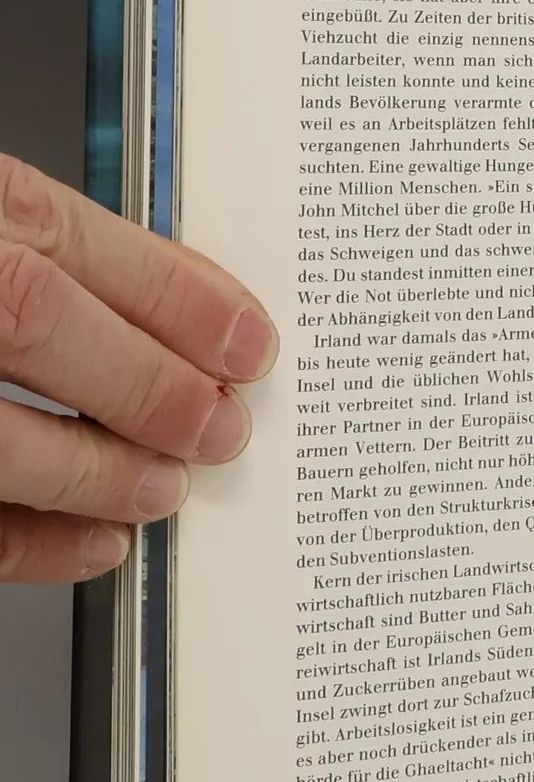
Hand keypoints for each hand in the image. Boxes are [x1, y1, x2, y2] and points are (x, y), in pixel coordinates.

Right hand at [0, 155, 276, 584]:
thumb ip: (43, 255)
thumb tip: (182, 308)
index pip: (67, 239)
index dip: (178, 297)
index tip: (251, 342)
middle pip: (40, 321)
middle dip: (153, 384)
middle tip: (225, 428)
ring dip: (99, 470)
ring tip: (167, 488)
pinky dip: (34, 540)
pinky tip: (98, 542)